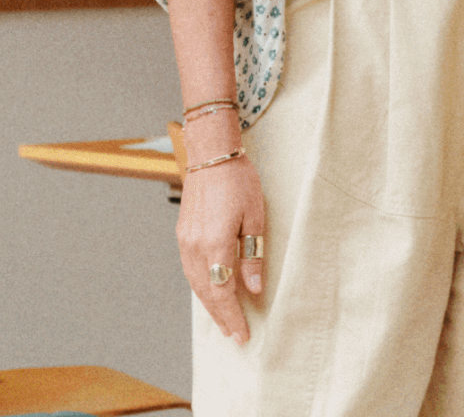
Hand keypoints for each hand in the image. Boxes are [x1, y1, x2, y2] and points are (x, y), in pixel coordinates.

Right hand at [176, 146, 266, 343]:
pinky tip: (211, 292)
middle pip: (207, 293)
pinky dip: (201, 286)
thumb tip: (255, 288)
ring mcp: (185, 243)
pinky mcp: (182, 236)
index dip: (232, 316)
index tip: (242, 333)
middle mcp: (195, 248)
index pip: (222, 292)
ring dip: (210, 304)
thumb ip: (252, 255)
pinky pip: (190, 271)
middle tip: (234, 334)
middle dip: (221, 316)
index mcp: (215, 243)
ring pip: (196, 284)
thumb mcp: (255, 215)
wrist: (211, 155)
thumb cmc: (238, 180)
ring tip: (224, 320)